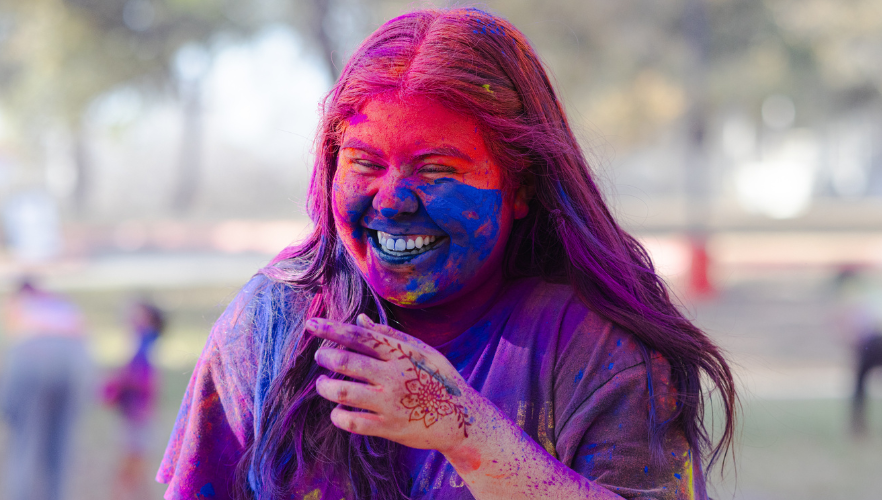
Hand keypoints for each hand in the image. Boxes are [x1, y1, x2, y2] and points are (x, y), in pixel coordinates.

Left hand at [306, 314, 473, 451]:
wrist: (461, 420)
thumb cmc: (440, 380)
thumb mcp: (423, 351)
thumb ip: (390, 336)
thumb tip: (360, 320)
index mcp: (401, 355)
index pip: (359, 337)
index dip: (331, 329)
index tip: (311, 325)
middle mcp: (393, 377)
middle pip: (346, 362)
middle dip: (325, 357)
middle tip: (319, 356)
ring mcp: (390, 404)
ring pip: (343, 393)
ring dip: (325, 387)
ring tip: (322, 383)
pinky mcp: (388, 428)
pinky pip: (352, 422)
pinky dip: (338, 415)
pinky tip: (337, 410)